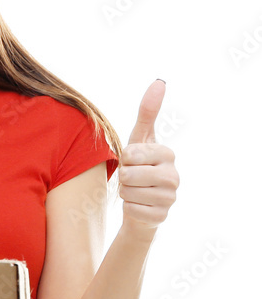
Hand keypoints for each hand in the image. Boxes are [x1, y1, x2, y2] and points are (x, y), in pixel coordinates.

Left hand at [119, 80, 178, 236]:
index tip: (133, 161)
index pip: (131, 154)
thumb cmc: (139, 165)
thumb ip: (148, 112)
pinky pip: (131, 210)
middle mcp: (174, 176)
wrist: (142, 202)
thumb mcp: (140, 138)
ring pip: (128, 193)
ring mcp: (170, 198)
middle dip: (123, 177)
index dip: (124, 159)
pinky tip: (139, 205)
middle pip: (129, 175)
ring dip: (125, 193)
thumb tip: (159, 82)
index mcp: (168, 154)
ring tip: (135, 191)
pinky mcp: (161, 217)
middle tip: (132, 178)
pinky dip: (129, 208)